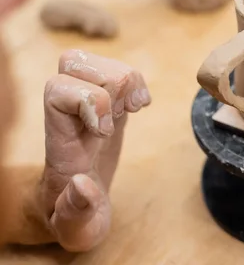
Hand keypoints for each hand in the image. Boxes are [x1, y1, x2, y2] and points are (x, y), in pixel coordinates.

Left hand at [39, 49, 150, 251]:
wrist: (80, 212)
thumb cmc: (77, 220)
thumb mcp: (76, 228)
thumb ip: (76, 211)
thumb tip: (80, 183)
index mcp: (58, 142)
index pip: (56, 91)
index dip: (89, 100)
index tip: (107, 131)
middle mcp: (68, 117)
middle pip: (72, 63)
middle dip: (110, 81)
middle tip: (127, 113)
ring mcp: (87, 109)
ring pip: (95, 62)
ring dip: (126, 78)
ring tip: (136, 107)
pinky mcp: (108, 108)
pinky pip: (115, 73)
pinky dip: (135, 81)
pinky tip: (140, 105)